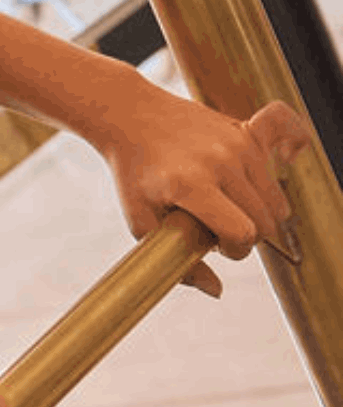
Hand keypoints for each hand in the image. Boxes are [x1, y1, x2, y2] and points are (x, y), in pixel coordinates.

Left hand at [96, 93, 311, 295]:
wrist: (131, 115)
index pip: (241, 233)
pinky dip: (265, 191)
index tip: (217, 246)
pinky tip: (241, 191)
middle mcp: (219, 163)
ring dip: (259, 216)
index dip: (235, 250)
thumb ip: (175, 259)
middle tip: (218, 229)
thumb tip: (216, 291)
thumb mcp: (140, 217)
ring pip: (275, 202)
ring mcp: (236, 146)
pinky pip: (274, 176)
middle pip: (264, 222)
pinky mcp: (246, 135)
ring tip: (227, 209)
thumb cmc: (133, 170)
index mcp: (190, 185)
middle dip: (247, 237)